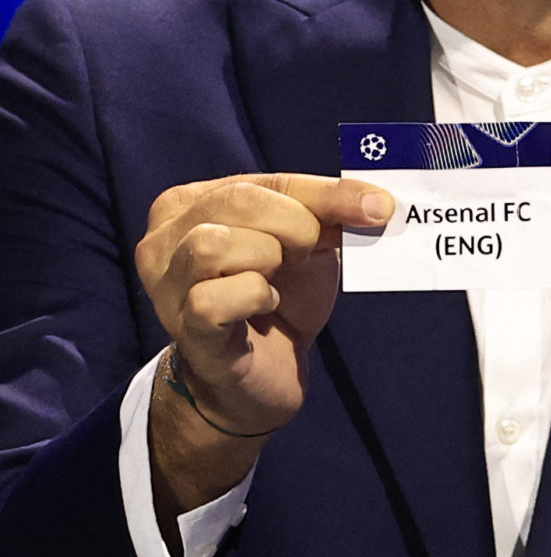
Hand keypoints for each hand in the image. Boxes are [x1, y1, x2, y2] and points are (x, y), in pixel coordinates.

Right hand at [136, 173, 393, 436]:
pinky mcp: (185, 327)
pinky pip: (214, 299)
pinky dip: (252, 298)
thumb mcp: (308, 247)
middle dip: (295, 226)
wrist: (263, 376)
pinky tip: (264, 308)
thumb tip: (377, 201)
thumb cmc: (279, 301)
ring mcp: (167, 285)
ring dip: (266, 260)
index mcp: (191, 203)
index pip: (264, 180)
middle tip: (309, 254)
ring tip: (276, 283)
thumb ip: (330, 214)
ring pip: (214, 245)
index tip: (378, 207)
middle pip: (239, 202)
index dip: (327, 193)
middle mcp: (165, 237)